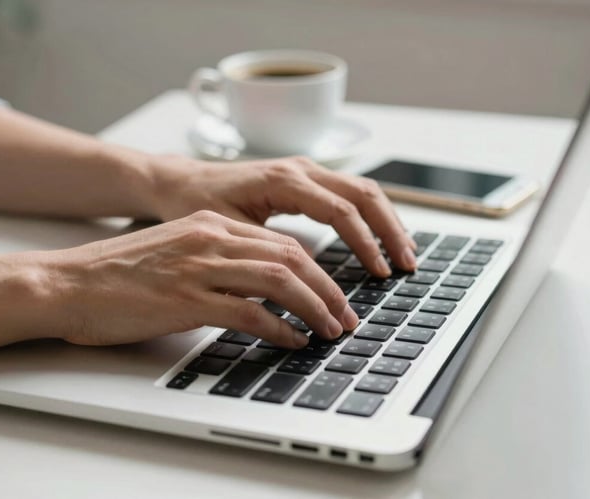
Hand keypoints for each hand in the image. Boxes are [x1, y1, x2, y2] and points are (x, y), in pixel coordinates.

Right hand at [44, 210, 358, 347]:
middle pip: (291, 257)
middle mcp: (210, 239)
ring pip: (279, 279)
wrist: (66, 283)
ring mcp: (198, 267)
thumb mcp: (174, 252)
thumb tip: (258, 289)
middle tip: (346, 316)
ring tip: (331, 330)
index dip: (317, 270)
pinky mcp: (185, 299)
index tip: (334, 293)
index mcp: (209, 226)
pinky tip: (291, 341)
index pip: (280, 243)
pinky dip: (279, 329)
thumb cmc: (116, 275)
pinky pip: (249, 312)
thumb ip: (216, 261)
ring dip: (314, 307)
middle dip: (328, 289)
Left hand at [148, 155, 417, 275]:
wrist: (181, 181)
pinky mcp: (305, 178)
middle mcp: (301, 169)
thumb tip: (301, 282)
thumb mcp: (229, 232)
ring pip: (362, 190)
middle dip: (390, 230)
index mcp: (284, 180)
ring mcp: (305, 170)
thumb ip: (266, 252)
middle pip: (365, 194)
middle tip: (407, 265)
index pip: (341, 211)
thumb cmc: (197, 204)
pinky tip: (380, 238)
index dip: (366, 244)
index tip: (380, 273)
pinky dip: (371, 215)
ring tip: (404, 254)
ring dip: (387, 221)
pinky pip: (349, 193)